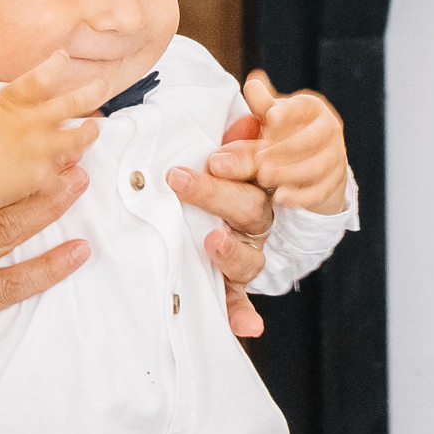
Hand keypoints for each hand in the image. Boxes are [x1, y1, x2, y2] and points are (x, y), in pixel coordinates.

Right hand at [0, 52, 106, 221]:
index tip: (64, 57)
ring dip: (89, 131)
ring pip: (78, 137)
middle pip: (74, 102)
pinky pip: (62, 174)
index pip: (42, 76)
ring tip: (95, 128)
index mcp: (12, 103)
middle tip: (103, 84)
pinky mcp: (40, 176)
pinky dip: (69, 174)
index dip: (57, 63)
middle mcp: (33, 122)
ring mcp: (40, 150)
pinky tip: (76, 173)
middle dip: (93, 91)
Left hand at [171, 111, 276, 336]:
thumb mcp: (224, 151)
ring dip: (230, 252)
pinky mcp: (227, 286)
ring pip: (247, 258)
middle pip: (247, 210)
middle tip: (179, 179)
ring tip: (211, 242)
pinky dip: (242, 316)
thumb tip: (250, 106)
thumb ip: (239, 136)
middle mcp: (252, 223)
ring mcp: (241, 256)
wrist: (202, 201)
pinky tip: (248, 327)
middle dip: (215, 195)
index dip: (240, 163)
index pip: (254, 171)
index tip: (214, 156)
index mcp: (252, 185)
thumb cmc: (209, 172)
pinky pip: (237, 302)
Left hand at [240, 71, 351, 216]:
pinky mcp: (334, 181)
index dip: (289, 112)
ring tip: (263, 178)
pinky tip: (279, 198)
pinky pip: (321, 190)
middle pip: (314, 138)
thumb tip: (252, 82)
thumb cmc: (285, 132)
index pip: (304, 106)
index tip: (270, 118)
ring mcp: (335, 156)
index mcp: (313, 108)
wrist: (307, 164)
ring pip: (318, 166)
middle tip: (258, 160)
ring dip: (290, 173)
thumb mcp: (272, 117)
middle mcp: (329, 129)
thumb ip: (261, 104)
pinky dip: (300, 196)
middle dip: (286, 149)